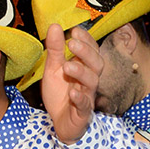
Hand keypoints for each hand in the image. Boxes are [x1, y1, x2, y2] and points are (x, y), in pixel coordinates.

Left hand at [41, 24, 103, 143]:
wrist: (59, 122)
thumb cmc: (60, 94)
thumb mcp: (53, 69)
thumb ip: (55, 49)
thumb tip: (55, 26)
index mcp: (84, 67)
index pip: (91, 50)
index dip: (86, 40)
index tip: (75, 31)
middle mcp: (88, 80)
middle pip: (96, 64)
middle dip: (86, 52)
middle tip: (72, 43)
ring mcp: (87, 96)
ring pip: (92, 82)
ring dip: (81, 72)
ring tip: (68, 66)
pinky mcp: (82, 113)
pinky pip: (85, 105)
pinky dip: (79, 99)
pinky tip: (72, 93)